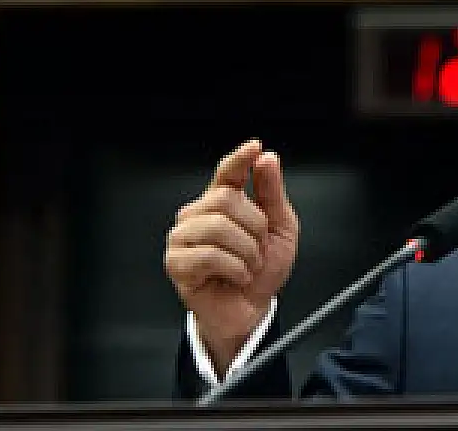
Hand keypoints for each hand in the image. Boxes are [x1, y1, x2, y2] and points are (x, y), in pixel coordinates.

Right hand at [164, 139, 298, 371]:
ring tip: (248, 265)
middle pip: (225, 199)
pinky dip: (234, 268)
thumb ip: (272, 194)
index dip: (239, 159)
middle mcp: (199, 215)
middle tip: (259, 249)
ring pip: (217, 227)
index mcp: (223, 203)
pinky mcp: (176, 263)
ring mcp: (183, 238)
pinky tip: (236, 276)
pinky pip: (208, 255)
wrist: (251, 311)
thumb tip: (267, 160)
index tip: (254, 147)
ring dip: (246, 251)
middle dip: (255, 227)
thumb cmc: (261, 271)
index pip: (227, 172)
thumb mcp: (280, 230)